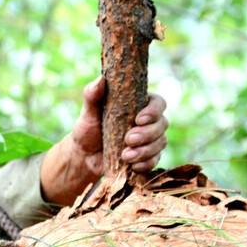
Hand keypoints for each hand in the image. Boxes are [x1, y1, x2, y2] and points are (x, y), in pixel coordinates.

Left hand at [40, 77, 168, 205]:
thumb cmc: (88, 129)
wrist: (84, 156)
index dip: (154, 111)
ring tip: (125, 156)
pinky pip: (155, 160)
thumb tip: (100, 80)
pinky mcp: (147, 157)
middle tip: (128, 139)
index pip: (159, 103)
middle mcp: (149, 122)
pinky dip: (145, 164)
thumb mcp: (88, 112)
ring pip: (160, 143)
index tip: (138, 119)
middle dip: (147, 133)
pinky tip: (132, 166)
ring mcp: (150, 140)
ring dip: (145, 151)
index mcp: (139, 105)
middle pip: (162, 124)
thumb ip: (92, 95)